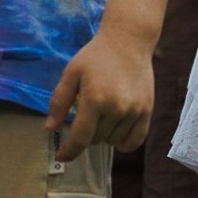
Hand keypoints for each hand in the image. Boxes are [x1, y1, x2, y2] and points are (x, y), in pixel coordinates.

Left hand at [45, 23, 156, 159]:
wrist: (128, 41)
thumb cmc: (96, 56)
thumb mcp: (71, 73)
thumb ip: (59, 101)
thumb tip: (50, 128)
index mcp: (94, 99)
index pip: (80, 138)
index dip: (69, 151)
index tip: (61, 156)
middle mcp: (116, 108)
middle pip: (96, 140)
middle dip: (86, 134)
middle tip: (85, 115)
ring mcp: (134, 110)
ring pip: (113, 141)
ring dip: (104, 135)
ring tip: (102, 115)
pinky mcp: (147, 110)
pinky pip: (134, 141)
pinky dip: (123, 142)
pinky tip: (116, 132)